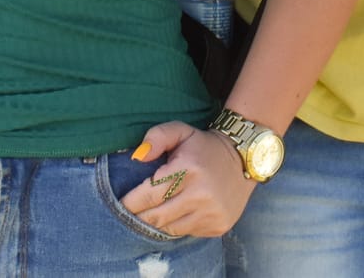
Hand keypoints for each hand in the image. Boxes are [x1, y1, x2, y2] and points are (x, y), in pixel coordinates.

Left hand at [121, 121, 255, 238]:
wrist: (243, 160)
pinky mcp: (218, 225)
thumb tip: (137, 157)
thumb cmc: (203, 147)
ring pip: (169, 229)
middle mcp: (201, 194)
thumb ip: (157, 136)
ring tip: (154, 211)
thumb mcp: (181, 131)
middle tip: (132, 211)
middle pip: (155, 217)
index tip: (120, 203)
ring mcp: (211, 212)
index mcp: (189, 169)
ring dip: (158, 222)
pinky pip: (186, 233)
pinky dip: (177, 225)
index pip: (149, 195)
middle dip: (138, 216)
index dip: (130, 202)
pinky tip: (179, 212)